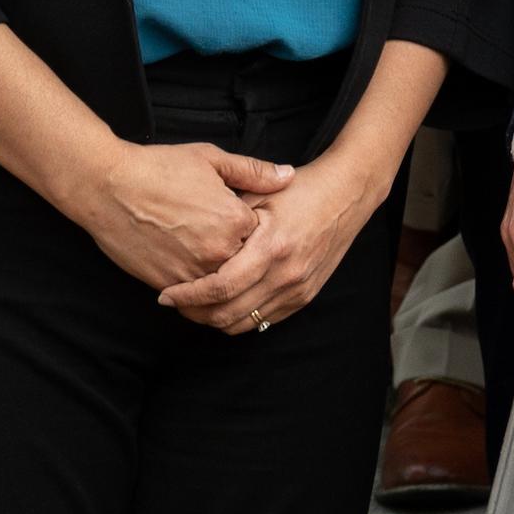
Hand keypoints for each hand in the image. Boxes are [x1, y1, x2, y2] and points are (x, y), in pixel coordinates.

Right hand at [62, 138, 282, 293]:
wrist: (108, 188)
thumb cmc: (159, 168)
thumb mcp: (212, 159)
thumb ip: (254, 172)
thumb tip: (288, 176)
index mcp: (235, 220)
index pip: (263, 234)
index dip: (256, 227)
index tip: (247, 220)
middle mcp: (218, 251)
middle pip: (245, 263)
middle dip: (243, 257)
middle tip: (234, 248)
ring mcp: (193, 272)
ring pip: (222, 287)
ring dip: (223, 280)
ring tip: (219, 266)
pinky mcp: (167, 284)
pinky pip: (194, 299)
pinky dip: (199, 293)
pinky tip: (198, 281)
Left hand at [162, 140, 394, 334]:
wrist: (347, 194)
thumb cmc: (301, 189)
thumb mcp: (260, 194)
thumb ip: (227, 219)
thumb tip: (189, 239)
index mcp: (272, 246)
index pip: (219, 288)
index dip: (187, 296)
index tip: (166, 294)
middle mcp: (286, 274)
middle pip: (226, 314)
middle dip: (194, 313)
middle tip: (176, 302)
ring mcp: (297, 289)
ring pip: (243, 324)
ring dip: (214, 319)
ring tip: (197, 304)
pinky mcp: (304, 296)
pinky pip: (263, 321)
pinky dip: (239, 317)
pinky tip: (227, 301)